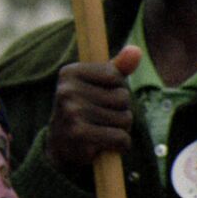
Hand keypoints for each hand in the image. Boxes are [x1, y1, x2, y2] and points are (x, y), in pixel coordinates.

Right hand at [47, 46, 140, 169]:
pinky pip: (121, 138)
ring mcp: (71, 112)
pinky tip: (103, 145)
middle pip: (122, 98)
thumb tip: (136, 50)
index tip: (98, 99)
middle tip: (99, 119)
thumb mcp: (97, 86)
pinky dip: (119, 145)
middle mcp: (66, 90)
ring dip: (120, 129)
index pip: (115, 76)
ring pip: (124, 119)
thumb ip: (117, 68)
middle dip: (120, 112)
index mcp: (69, 73)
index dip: (116, 90)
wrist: (60, 147)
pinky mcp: (79, 134)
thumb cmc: (84, 111)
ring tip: (100, 131)